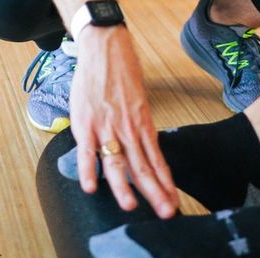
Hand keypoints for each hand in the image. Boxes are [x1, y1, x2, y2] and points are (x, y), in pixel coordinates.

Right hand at [70, 25, 178, 217]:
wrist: (105, 49)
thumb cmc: (122, 74)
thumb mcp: (138, 101)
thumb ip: (139, 126)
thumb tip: (144, 146)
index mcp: (143, 123)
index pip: (157, 159)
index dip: (165, 182)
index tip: (173, 200)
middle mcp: (128, 128)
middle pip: (143, 166)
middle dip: (156, 192)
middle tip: (167, 211)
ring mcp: (107, 126)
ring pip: (118, 163)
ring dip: (125, 187)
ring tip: (132, 206)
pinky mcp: (86, 122)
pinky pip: (87, 151)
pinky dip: (88, 170)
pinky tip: (91, 187)